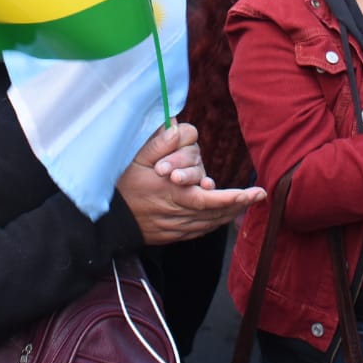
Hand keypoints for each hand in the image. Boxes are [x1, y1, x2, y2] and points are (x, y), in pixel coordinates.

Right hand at [116, 124, 265, 244]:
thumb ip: (158, 144)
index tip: (255, 193)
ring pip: (210, 224)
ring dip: (230, 214)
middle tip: (258, 196)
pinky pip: (200, 231)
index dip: (235, 198)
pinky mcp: (171, 236)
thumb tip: (177, 126)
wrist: (105, 222)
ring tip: (245, 203)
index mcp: (171, 194)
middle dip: (240, 205)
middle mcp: (177, 214)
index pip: (210, 200)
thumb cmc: (120, 186)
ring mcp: (175, 228)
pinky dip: (214, 223)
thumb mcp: (135, 160)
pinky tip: (222, 216)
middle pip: (217, 213)